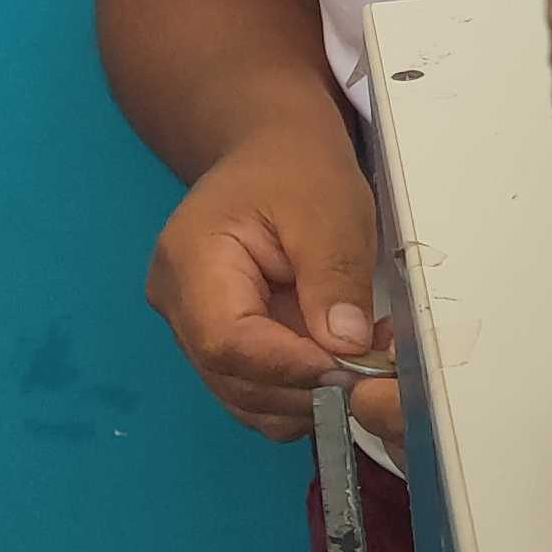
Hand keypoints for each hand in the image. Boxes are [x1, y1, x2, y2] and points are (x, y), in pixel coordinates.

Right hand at [145, 120, 401, 447]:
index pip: (227, 341)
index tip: (350, 369)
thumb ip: (334, 279)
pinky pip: (258, 389)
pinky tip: (342, 361)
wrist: (273, 155)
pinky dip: (303, 391)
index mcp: (190, 261)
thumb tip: (347, 348)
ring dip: (310, 396)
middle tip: (373, 367)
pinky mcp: (222, 344)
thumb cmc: (296, 171)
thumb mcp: (329, 211)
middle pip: (232, 378)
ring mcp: (194, 329)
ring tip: (365, 359)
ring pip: (246, 397)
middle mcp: (178, 305)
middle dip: (306, 387)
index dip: (288, 367)